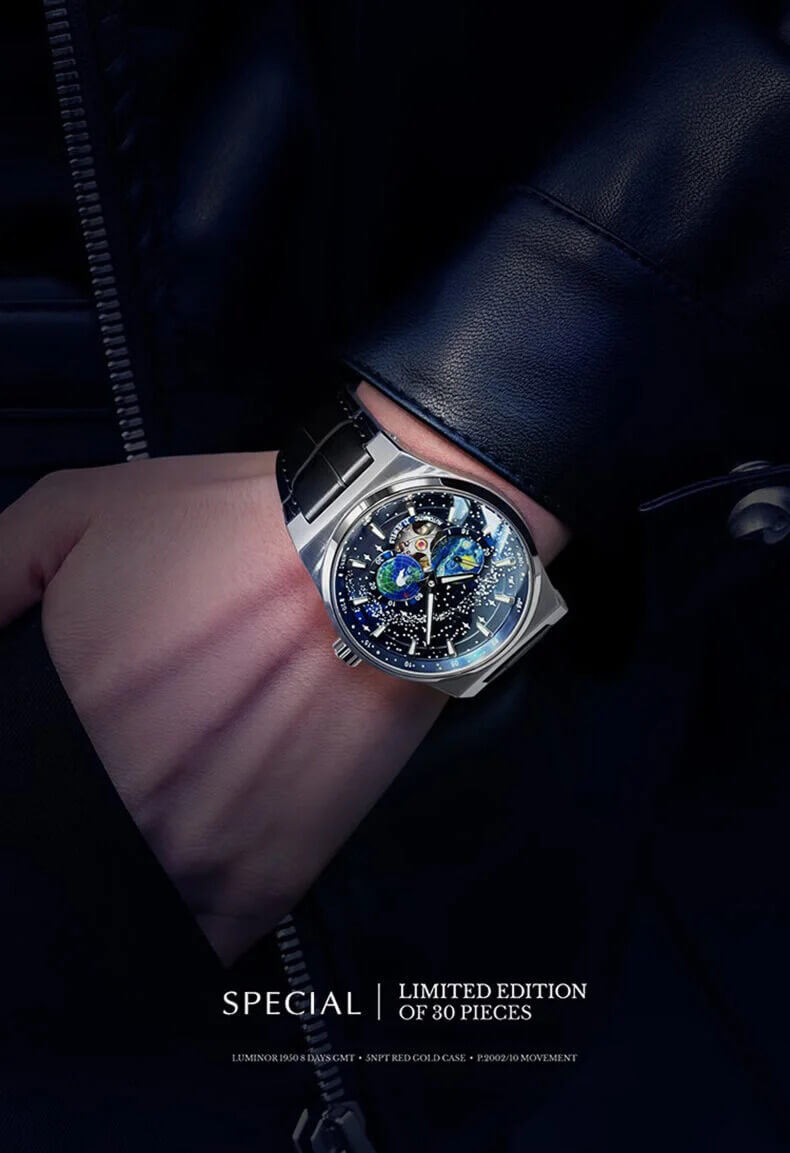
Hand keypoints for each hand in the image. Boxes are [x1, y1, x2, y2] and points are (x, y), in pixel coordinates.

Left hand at [0, 451, 443, 961]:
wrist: (383, 559)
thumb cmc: (234, 528)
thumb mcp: (80, 506)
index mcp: (63, 715)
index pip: (14, 793)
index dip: (25, 783)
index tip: (43, 767)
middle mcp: (118, 797)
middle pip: (57, 846)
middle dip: (74, 812)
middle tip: (127, 764)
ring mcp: (191, 853)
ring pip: (120, 901)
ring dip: (125, 868)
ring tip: (169, 805)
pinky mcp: (264, 884)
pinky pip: (197, 942)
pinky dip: (183, 922)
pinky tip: (190, 866)